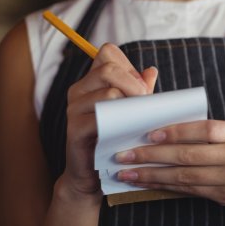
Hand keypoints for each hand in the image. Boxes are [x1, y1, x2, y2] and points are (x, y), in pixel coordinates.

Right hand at [62, 43, 156, 197]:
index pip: (108, 53)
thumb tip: (151, 71)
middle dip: (134, 84)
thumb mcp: (131, 111)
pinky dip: (120, 122)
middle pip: (109, 68)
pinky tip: (129, 131)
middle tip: (146, 102)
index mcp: (91, 81)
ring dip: (131, 105)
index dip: (129, 66)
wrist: (94, 173)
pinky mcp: (74, 129)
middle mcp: (78, 90)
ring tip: (140, 119)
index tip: (142, 88)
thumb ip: (139, 90)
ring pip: (109, 92)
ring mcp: (73, 109)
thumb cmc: (115, 138)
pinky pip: (101, 117)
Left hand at [114, 120, 224, 221]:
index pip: (204, 130)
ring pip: (185, 176)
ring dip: (152, 174)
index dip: (176, 132)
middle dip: (152, 156)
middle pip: (189, 156)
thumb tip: (161, 129)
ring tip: (127, 173)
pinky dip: (165, 186)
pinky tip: (148, 182)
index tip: (149, 135)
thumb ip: (206, 132)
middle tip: (124, 155)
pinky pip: (190, 190)